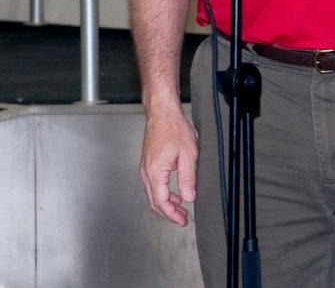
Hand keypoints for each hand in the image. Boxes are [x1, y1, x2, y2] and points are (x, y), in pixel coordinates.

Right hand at [139, 106, 198, 226]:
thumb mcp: (188, 155)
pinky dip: (164, 193)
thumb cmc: (174, 129)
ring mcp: (146, 169)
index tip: (182, 221)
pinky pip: (154, 185)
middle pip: (155, 201)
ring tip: (181, 208)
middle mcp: (146, 173)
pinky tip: (175, 193)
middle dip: (169, 213)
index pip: (161, 202)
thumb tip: (189, 198)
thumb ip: (188, 178)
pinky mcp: (148, 164)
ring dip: (167, 203)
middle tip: (183, 219)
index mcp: (155, 173)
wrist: (162, 114)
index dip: (172, 215)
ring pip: (154, 194)